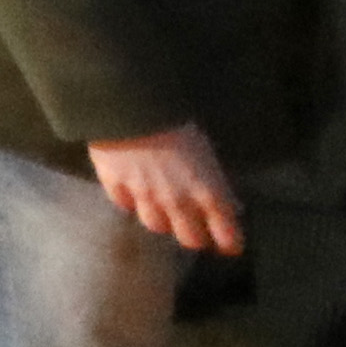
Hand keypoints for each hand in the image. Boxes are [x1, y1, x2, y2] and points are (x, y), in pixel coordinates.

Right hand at [82, 123, 244, 256]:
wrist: (131, 103)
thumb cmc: (178, 118)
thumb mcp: (207, 149)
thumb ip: (214, 180)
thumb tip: (226, 202)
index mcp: (208, 192)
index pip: (226, 236)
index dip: (229, 242)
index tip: (230, 243)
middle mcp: (177, 203)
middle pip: (190, 240)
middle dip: (196, 236)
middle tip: (196, 228)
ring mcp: (144, 197)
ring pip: (156, 225)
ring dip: (162, 218)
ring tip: (163, 208)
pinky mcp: (115, 186)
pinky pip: (124, 204)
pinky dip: (130, 200)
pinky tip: (132, 189)